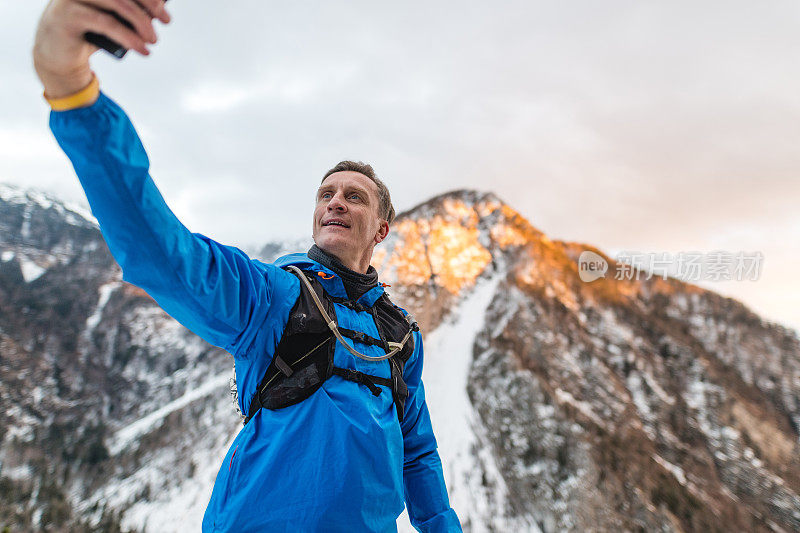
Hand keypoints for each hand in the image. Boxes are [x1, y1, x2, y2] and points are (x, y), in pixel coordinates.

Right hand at [33, 0, 170, 97]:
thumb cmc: (89, 32)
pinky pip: (106, 23)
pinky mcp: (67, 15)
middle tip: (166, 20)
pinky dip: (129, 37)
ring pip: (118, 3)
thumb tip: (157, 10)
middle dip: (149, 5)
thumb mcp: (113, 18)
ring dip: (141, 22)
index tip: (164, 8)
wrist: (58, 55)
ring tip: (153, 39)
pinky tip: (142, 49)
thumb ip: (129, 11)